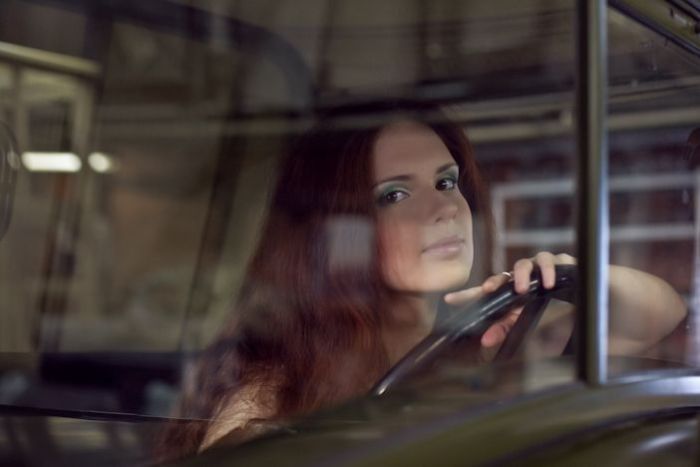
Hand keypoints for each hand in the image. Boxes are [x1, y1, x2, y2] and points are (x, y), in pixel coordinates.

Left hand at [444, 252, 575, 360]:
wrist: (579, 292)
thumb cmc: (546, 304)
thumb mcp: (523, 319)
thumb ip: (503, 328)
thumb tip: (486, 342)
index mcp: (507, 289)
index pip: (484, 291)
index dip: (467, 294)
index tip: (448, 300)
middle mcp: (519, 275)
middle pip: (502, 274)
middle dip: (494, 281)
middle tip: (489, 289)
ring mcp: (537, 266)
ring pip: (525, 263)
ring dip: (521, 274)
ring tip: (522, 288)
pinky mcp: (558, 261)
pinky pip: (552, 259)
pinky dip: (549, 269)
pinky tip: (549, 281)